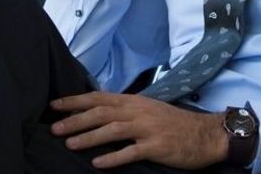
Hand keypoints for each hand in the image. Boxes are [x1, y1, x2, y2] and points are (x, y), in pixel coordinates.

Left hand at [50, 91, 227, 168]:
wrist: (206, 134)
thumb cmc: (175, 124)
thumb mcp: (150, 110)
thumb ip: (126, 111)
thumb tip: (98, 114)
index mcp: (136, 102)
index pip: (100, 97)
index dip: (76, 101)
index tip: (55, 105)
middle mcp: (140, 112)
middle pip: (103, 112)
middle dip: (76, 119)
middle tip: (54, 128)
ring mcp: (149, 128)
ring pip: (113, 130)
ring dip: (90, 137)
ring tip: (70, 144)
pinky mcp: (157, 146)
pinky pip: (132, 152)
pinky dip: (114, 157)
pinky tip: (98, 163)